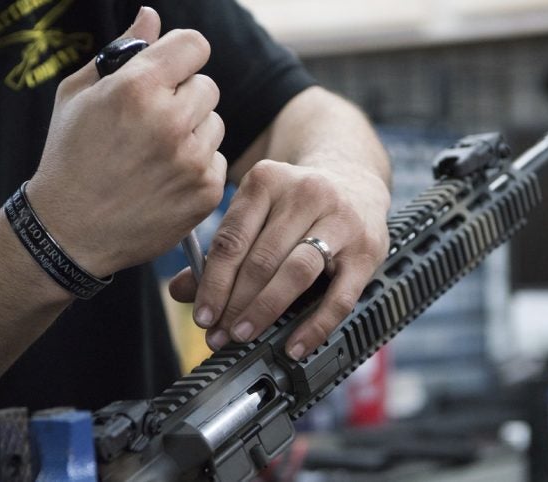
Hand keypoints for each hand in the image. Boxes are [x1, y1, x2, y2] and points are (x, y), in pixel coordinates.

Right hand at [26, 7, 226, 277]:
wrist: (68, 231)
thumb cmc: (68, 158)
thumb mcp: (77, 95)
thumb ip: (120, 50)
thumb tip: (151, 16)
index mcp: (137, 88)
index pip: (194, 45)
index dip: (181, 55)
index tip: (171, 70)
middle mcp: (170, 121)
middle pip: (207, 86)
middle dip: (183, 97)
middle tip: (153, 122)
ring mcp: (191, 160)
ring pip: (215, 124)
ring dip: (192, 132)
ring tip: (155, 154)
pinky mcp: (204, 192)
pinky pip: (217, 160)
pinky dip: (197, 167)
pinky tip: (165, 179)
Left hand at [170, 159, 389, 359]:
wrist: (356, 184)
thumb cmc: (296, 207)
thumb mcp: (258, 214)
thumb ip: (222, 251)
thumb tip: (181, 291)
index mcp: (268, 181)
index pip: (232, 239)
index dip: (213, 283)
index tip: (203, 316)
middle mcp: (306, 194)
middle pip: (261, 259)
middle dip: (235, 303)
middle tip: (219, 334)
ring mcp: (340, 221)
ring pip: (296, 272)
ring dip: (265, 310)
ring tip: (244, 335)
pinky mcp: (367, 251)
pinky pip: (338, 298)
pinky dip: (313, 326)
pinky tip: (293, 345)